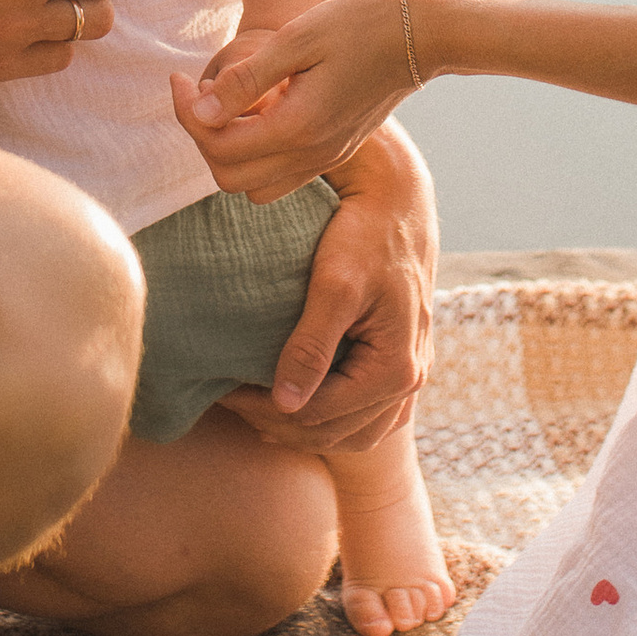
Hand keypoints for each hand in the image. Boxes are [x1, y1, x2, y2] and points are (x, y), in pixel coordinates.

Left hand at [178, 0, 417, 187]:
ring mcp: (326, 158)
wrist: (424, 33)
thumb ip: (246, 80)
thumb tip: (198, 112)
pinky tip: (258, 110)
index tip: (177, 78)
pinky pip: (280, 175)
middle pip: (228, 176)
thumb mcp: (298, 38)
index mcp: (298, 127)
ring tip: (227, 103)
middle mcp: (312, 155)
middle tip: (196, 92)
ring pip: (253, 186)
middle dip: (202, 137)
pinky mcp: (335, 151)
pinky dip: (256, 153)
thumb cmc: (360, 23)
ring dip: (228, 150)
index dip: (184, 114)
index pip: (217, 145)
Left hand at [222, 122, 437, 454]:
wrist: (398, 201)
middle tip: (231, 401)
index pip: (320, 414)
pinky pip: (368, 416)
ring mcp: (411, 376)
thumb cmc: (364, 234)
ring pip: (355, 434)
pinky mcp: (402, 363)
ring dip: (305, 430)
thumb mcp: (335, 285)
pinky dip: (332, 421)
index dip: (266, 409)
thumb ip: (312, 346)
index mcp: (396, 367)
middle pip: (336, 432)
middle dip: (279, 424)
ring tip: (256, 411)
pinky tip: (296, 406)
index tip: (225, 392)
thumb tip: (284, 402)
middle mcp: (411, 380)